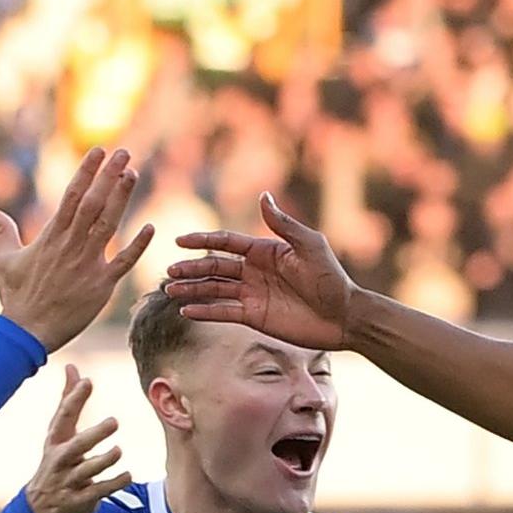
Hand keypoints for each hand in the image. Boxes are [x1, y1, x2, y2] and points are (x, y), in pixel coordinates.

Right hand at [0, 147, 156, 349]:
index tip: (98, 150)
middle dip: (109, 175)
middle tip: (124, 152)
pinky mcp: (102, 285)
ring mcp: (88, 264)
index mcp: (51, 235)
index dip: (86, 171)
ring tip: (133, 175)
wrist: (27, 331)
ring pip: (110, 224)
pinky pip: (124, 262)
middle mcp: (72, 245)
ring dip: (123, 198)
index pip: (72, 195)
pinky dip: (138, 246)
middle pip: (94, 202)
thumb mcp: (1, 259)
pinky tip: (151, 227)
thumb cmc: (15, 296)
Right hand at [27, 366, 129, 512]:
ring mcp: (69, 481)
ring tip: (117, 451)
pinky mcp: (80, 499)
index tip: (87, 381)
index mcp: (55, 441)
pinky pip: (99, 490)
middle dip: (94, 434)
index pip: (62, 417)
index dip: (74, 399)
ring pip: (88, 469)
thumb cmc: (56, 460)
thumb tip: (73, 367)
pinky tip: (127, 475)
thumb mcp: (58, 433)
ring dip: (105, 460)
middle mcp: (61, 460)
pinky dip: (114, 483)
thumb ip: (68, 401)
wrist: (40, 508)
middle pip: (76, 446)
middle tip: (114, 422)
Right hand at [160, 193, 356, 349]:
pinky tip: (187, 312)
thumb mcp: (309, 246)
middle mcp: (254, 271)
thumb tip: (263, 196)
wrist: (343, 317)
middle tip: (169, 271)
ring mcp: (252, 294)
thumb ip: (284, 225)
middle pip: (215, 266)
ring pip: (215, 289)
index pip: (226, 243)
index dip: (202, 241)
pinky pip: (224, 312)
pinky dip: (205, 312)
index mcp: (264, 251)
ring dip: (192, 290)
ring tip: (170, 291)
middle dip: (192, 268)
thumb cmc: (331, 279)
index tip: (179, 240)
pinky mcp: (254, 317)